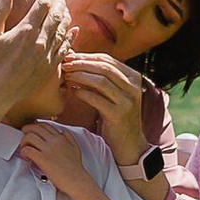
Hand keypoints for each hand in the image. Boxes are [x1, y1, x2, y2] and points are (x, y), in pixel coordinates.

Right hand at [0, 0, 71, 130]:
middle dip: (59, 4)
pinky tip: (74, 30)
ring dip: (66, 18)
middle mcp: (40, 41)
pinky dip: (70, 37)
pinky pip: (65, 48)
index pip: (41, 6)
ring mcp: (47, 54)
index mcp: (25, 30)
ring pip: (62, 31)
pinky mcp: (50, 67)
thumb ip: (0, 11)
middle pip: (55, 17)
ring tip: (66, 10)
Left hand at [14, 120, 93, 195]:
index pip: (44, 125)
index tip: (31, 131)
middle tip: (24, 138)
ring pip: (29, 137)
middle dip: (26, 131)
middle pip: (35, 128)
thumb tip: (62, 132)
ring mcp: (48, 150)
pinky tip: (27, 158)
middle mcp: (54, 141)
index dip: (35, 126)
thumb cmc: (75, 168)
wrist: (76, 180)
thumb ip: (69, 138)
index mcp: (60, 138)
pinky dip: (23, 152)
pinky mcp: (42, 159)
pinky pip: (27, 150)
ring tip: (25, 150)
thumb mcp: (75, 148)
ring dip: (23, 142)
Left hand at [61, 48, 146, 166]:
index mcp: (133, 77)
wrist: (129, 142)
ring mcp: (127, 101)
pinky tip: (72, 91)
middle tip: (65, 64)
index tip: (70, 57)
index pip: (107, 60)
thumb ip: (100, 78)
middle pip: (104, 67)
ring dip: (80, 76)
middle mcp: (133, 87)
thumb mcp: (113, 93)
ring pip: (101, 81)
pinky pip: (97, 99)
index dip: (86, 57)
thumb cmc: (116, 115)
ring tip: (66, 76)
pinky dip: (82, 93)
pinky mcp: (118, 114)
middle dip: (82, 64)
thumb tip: (76, 60)